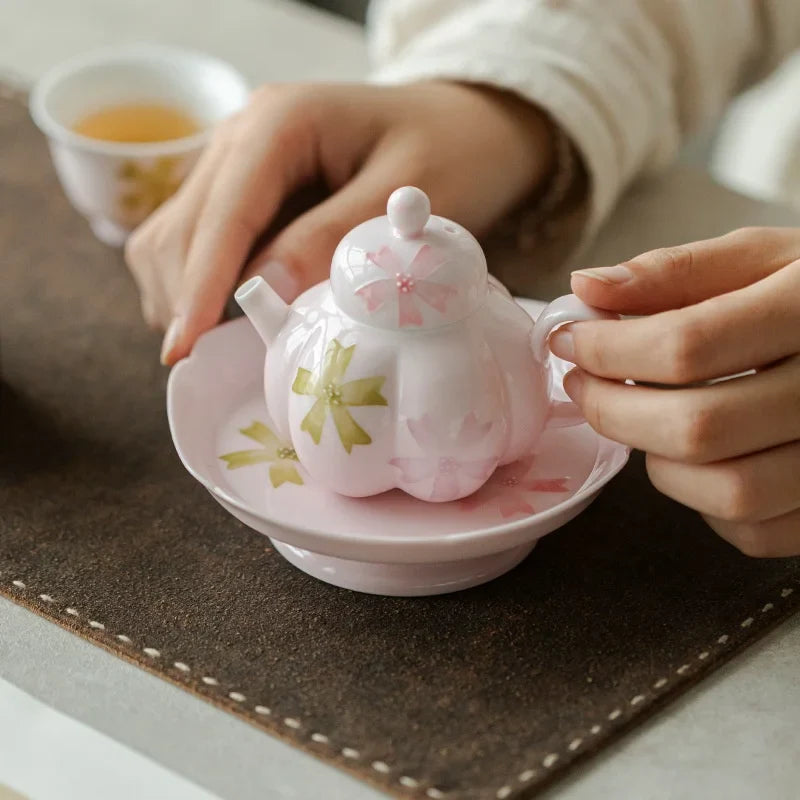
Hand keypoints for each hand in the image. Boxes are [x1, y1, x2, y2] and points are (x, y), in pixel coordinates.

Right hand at [125, 81, 554, 364]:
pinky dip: (201, 288)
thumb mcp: (406, 193)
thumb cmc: (450, 152)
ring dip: (184, 296)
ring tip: (217, 349)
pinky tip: (231, 320)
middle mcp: (240, 136)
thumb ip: (334, 238)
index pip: (224, 215)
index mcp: (279, 122)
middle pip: (181, 229)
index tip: (185, 348)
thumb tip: (265, 291)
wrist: (459, 126)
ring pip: (173, 239)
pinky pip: (197, 244)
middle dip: (185, 299)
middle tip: (207, 366)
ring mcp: (234, 163)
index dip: (200, 286)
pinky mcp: (241, 192)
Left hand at [549, 227, 799, 556]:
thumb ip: (675, 271)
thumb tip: (586, 286)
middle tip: (583, 383)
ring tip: (641, 417)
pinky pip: (755, 530)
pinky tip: (697, 457)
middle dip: (612, 410)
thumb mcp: (763, 258)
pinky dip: (703, 502)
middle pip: (699, 428)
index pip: (688, 345)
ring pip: (728, 492)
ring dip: (657, 460)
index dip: (608, 348)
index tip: (570, 338)